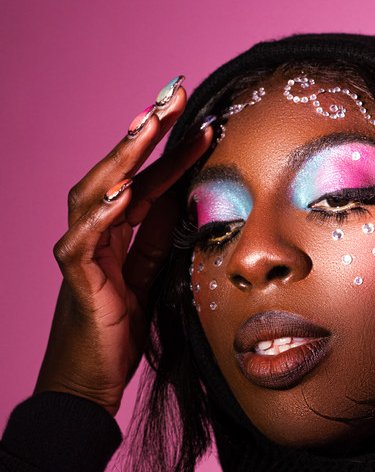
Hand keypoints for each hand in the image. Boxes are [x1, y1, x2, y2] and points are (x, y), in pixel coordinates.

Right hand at [34, 78, 212, 414]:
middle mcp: (96, 230)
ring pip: (94, 191)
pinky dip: (101, 214)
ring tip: (148, 127)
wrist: (91, 375)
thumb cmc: (120, 325)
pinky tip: (123, 192)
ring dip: (121, 158)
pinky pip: (82, 239)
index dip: (172, 149)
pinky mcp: (75, 277)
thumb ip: (158, 236)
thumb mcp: (149, 272)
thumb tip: (182, 199)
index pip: (147, 179)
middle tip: (173, 96)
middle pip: (118, 170)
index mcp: (118, 229)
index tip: (202, 121)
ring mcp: (81, 250)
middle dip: (145, 132)